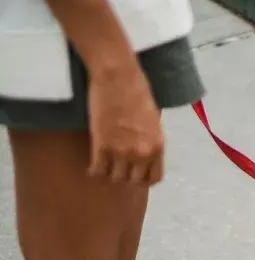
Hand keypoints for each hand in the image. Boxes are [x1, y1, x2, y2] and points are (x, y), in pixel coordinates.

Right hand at [86, 60, 165, 185]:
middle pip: (133, 181)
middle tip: (118, 167)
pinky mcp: (101, 146)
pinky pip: (97, 170)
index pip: (154, 177)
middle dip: (126, 175)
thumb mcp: (153, 121)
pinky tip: (93, 166)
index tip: (136, 173)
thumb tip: (144, 153)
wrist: (118, 78)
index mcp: (158, 146)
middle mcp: (142, 152)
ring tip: (105, 165)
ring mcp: (121, 151)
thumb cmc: (137, 93)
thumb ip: (150, 140)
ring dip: (110, 173)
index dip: (143, 177)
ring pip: (115, 178)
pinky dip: (94, 170)